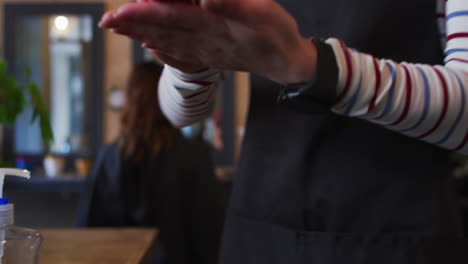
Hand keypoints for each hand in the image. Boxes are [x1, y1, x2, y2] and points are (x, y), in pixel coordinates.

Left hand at [99, 0, 316, 82]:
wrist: (285, 61)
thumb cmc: (276, 33)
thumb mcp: (261, 12)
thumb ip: (231, 4)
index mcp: (211, 27)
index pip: (170, 17)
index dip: (143, 14)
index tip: (118, 12)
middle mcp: (203, 42)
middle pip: (162, 32)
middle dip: (132, 26)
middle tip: (106, 22)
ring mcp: (205, 52)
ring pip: (167, 43)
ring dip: (141, 37)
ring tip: (120, 32)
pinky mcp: (211, 56)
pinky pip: (180, 55)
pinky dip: (162, 51)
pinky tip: (152, 48)